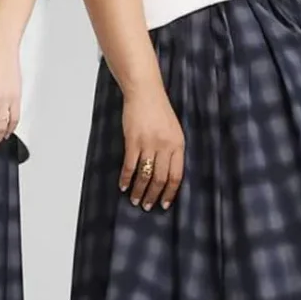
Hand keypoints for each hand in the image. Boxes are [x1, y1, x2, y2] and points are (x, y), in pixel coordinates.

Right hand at [120, 82, 184, 210]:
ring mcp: (148, 143)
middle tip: (147, 206)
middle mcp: (165, 146)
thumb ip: (173, 150)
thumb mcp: (174, 131)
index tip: (165, 204)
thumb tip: (167, 174)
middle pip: (160, 178)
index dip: (170, 193)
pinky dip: (125, 178)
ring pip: (144, 175)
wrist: (145, 92)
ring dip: (139, 190)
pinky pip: (129, 165)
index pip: (176, 176)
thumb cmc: (159, 111)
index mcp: (178, 145)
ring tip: (134, 200)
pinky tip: (122, 185)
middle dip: (153, 196)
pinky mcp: (133, 140)